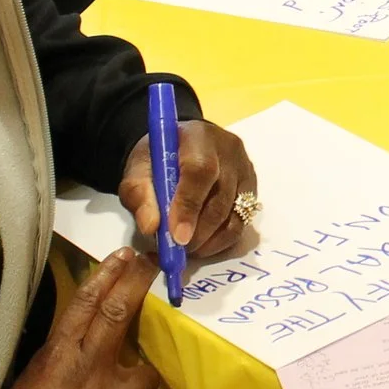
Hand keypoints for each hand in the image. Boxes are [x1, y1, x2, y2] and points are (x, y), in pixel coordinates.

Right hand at [0, 249, 162, 388]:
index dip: (108, 276)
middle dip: (138, 286)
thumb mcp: (30, 382)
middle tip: (151, 268)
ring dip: (140, 380)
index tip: (126, 256)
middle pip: (120, 315)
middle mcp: (90, 368)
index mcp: (58, 355)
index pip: (87, 304)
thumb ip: (60, 361)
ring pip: (148, 373)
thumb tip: (78, 347)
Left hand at [119, 117, 257, 260]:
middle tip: (178, 250)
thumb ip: (139, 195)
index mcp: (199, 137)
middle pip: (221, 196)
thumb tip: (151, 227)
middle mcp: (229, 150)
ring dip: (210, 239)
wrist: (179, 148)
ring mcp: (245, 169)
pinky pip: (242, 221)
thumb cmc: (158, 159)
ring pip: (234, 213)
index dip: (190, 206)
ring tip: (188, 249)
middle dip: (199, 230)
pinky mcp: (251, 188)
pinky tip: (204, 244)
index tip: (177, 237)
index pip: (201, 171)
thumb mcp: (137, 170)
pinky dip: (222, 240)